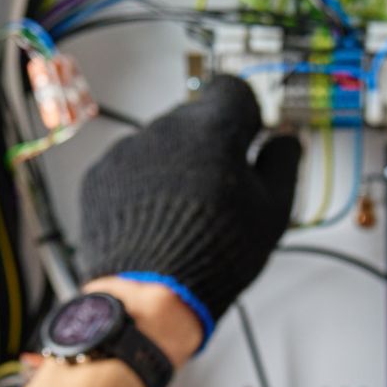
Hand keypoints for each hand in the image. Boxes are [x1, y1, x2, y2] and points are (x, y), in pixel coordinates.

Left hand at [77, 75, 301, 343]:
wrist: (151, 296)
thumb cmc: (214, 256)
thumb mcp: (272, 210)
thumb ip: (283, 162)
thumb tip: (286, 140)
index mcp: (214, 129)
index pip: (233, 89)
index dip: (246, 112)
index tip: (249, 135)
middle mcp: (166, 129)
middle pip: (196, 116)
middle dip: (211, 143)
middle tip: (221, 186)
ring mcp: (128, 151)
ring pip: (162, 142)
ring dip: (176, 164)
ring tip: (187, 212)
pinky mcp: (100, 176)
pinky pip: (130, 165)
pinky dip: (143, 183)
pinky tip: (157, 217)